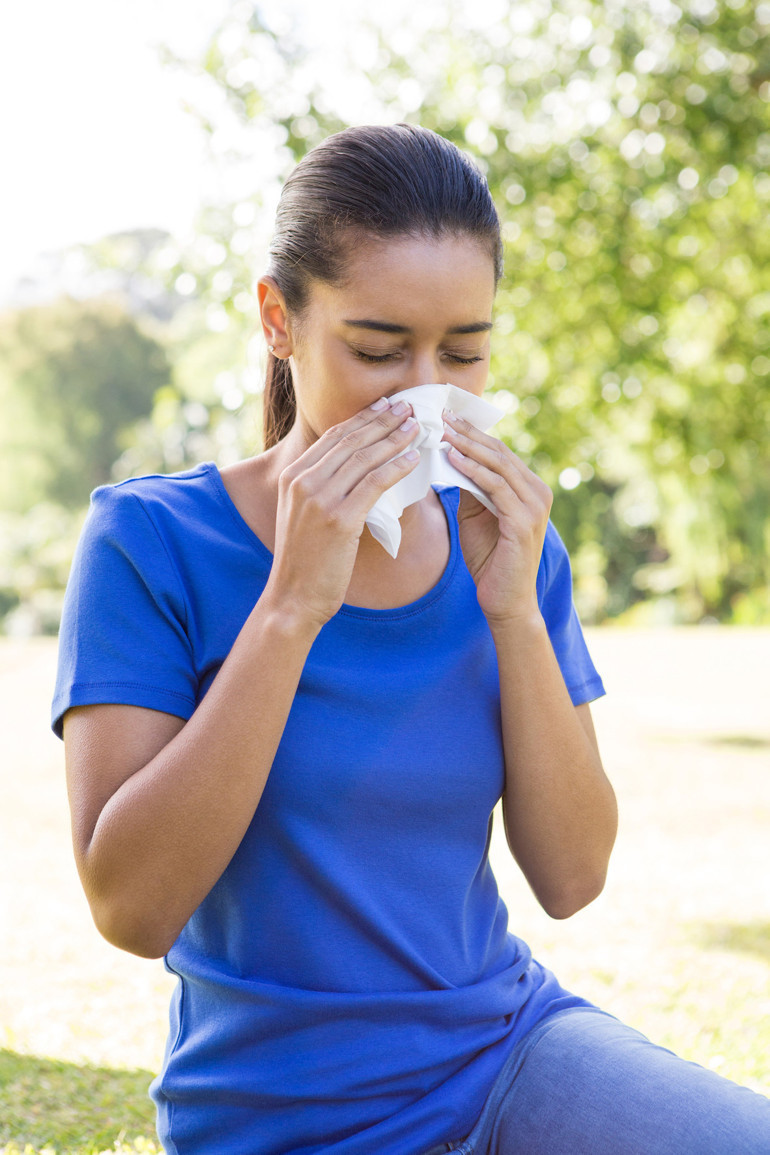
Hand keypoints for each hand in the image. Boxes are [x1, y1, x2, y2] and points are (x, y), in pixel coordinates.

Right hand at [263, 398, 420, 628]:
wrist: (293, 596)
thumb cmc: (305, 561)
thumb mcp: (304, 515)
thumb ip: (321, 488)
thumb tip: (355, 468)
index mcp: (293, 476)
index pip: (334, 437)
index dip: (363, 418)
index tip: (386, 405)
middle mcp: (303, 481)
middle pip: (351, 440)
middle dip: (383, 420)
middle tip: (409, 406)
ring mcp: (319, 499)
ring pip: (365, 457)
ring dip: (395, 438)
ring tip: (417, 427)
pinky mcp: (339, 519)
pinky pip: (375, 483)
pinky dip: (397, 467)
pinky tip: (414, 458)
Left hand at [441, 410, 552, 626]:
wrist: (505, 600)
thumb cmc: (489, 559)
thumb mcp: (475, 515)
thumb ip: (470, 488)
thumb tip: (449, 457)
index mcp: (528, 487)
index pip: (498, 451)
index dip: (472, 433)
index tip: (445, 416)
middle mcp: (537, 491)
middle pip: (498, 451)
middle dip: (468, 432)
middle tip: (441, 414)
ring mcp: (534, 505)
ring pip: (497, 464)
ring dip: (467, 445)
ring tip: (442, 430)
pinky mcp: (524, 520)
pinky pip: (495, 487)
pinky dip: (472, 470)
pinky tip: (452, 459)